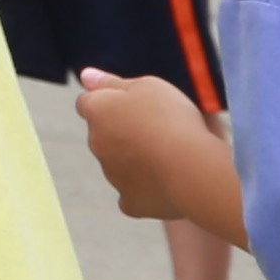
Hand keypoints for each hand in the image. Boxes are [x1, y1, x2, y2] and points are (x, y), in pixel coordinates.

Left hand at [77, 69, 237, 238]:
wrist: (193, 170)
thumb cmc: (173, 120)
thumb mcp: (148, 86)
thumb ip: (112, 82)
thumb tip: (86, 77)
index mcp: (97, 111)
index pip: (88, 102)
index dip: (110, 101)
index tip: (133, 104)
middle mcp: (96, 143)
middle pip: (104, 134)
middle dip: (123, 131)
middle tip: (160, 129)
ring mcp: (111, 175)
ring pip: (119, 164)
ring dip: (136, 159)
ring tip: (172, 155)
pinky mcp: (130, 202)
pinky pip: (132, 194)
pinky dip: (145, 190)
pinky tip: (166, 184)